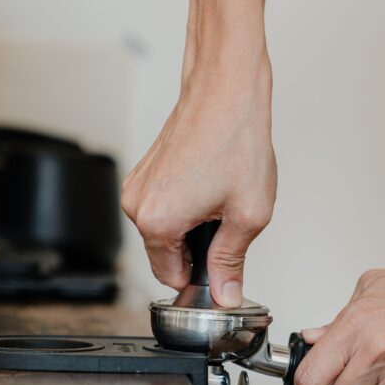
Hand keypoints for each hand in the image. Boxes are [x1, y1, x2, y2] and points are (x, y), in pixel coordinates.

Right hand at [121, 60, 276, 306]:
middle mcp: (136, 206)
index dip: (201, 277)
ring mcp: (136, 187)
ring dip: (193, 223)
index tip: (222, 263)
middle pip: (167, 254)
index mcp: (157, 222)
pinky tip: (208, 180)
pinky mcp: (142, 172)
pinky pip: (163, 206)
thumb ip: (231, 262)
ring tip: (219, 193)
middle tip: (227, 217)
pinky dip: (186, 202)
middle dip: (198, 246)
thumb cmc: (236, 140)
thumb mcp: (248, 215)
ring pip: (165, 230)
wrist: (226, 90)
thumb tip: (225, 293)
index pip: (171, 278)